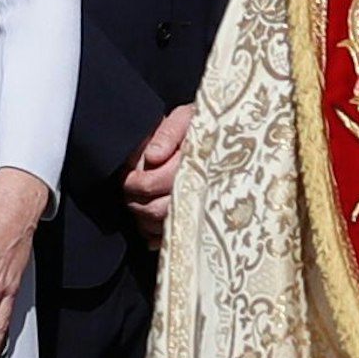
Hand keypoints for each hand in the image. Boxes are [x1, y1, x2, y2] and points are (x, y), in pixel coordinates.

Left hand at [122, 104, 193, 249]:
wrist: (229, 139)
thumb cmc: (202, 126)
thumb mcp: (187, 118)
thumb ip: (169, 133)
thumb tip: (153, 156)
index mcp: (193, 166)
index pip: (153, 183)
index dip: (135, 182)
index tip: (129, 177)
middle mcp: (199, 192)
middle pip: (156, 210)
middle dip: (135, 202)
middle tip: (129, 190)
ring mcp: (202, 211)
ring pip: (163, 228)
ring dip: (144, 219)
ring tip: (139, 203)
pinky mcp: (201, 222)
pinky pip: (174, 239)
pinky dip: (157, 236)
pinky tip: (152, 225)